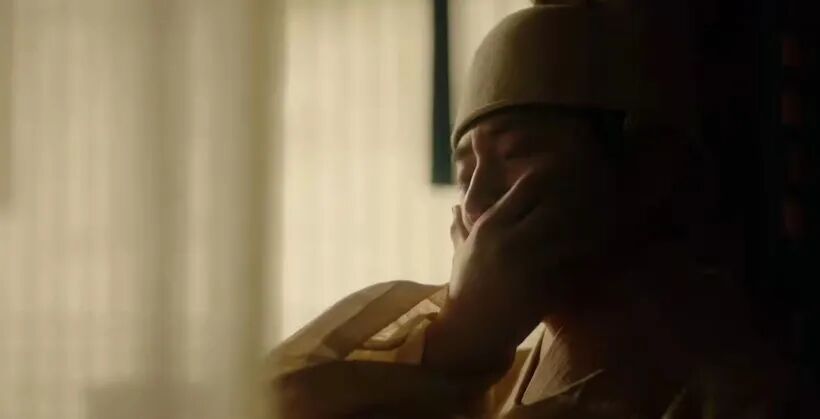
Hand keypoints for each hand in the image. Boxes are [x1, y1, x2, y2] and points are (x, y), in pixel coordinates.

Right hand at [424, 170, 570, 376]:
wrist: (471, 331)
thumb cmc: (466, 289)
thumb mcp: (461, 253)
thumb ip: (461, 227)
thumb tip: (455, 207)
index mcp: (490, 225)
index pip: (528, 185)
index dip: (549, 182)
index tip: (561, 186)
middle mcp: (510, 239)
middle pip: (555, 204)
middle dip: (573, 203)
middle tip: (588, 205)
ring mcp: (529, 264)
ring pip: (571, 233)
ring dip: (584, 230)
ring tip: (593, 230)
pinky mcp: (545, 287)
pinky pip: (575, 264)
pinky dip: (585, 258)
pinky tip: (590, 257)